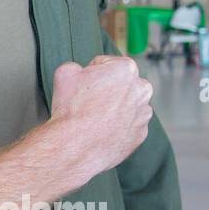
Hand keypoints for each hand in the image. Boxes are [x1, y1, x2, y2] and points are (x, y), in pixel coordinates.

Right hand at [50, 55, 153, 184]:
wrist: (76, 146)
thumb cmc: (73, 110)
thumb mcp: (64, 73)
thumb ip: (77, 66)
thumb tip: (79, 72)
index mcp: (126, 69)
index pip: (107, 64)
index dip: (92, 73)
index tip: (84, 83)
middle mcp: (141, 89)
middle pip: (122, 83)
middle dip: (109, 88)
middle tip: (89, 99)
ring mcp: (143, 113)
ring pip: (128, 104)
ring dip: (115, 107)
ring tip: (94, 116)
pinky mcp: (141, 134)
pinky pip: (129, 125)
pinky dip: (118, 125)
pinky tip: (102, 129)